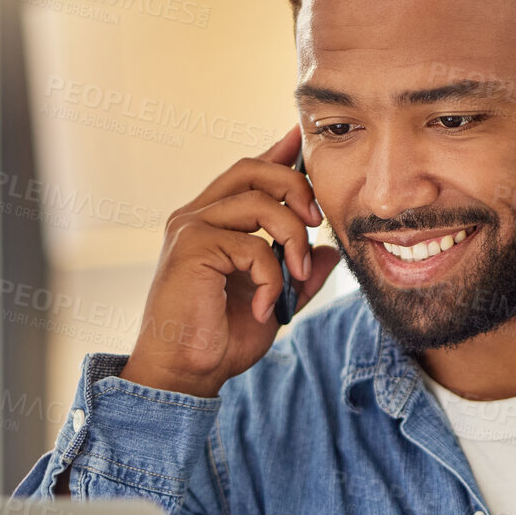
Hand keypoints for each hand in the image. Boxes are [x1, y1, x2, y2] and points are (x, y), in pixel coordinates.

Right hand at [120, 125, 341, 396]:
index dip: (279, 153)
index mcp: (212, 221)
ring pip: (260, 202)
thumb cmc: (220, 339)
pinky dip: (272, 278)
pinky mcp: (192, 246)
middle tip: (318, 222)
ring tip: (297, 276)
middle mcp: (197, 216)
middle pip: (253, 168)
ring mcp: (191, 227)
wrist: (186, 373)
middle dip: (296, 186)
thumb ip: (298, 275)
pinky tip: (265, 307)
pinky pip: (253, 245)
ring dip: (293, 239)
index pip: (248, 173)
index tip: (303, 141)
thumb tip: (329, 254)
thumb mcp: (274, 301)